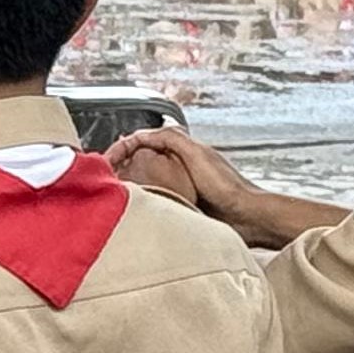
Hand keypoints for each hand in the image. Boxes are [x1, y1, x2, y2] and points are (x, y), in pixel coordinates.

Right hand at [109, 125, 254, 217]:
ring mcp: (181, 186)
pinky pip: (156, 200)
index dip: (122, 148)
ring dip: (131, 184)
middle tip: (106, 176)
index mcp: (183, 149)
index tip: (106, 160)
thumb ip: (171, 139)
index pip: (143, 140)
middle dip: (122, 165)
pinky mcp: (183, 206)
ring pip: (147, 180)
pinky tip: (137, 208)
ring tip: (116, 192)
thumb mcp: (196, 154)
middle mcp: (180, 165)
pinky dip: (143, 201)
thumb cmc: (227, 187)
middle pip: (142, 159)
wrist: (247, 218)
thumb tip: (141, 134)